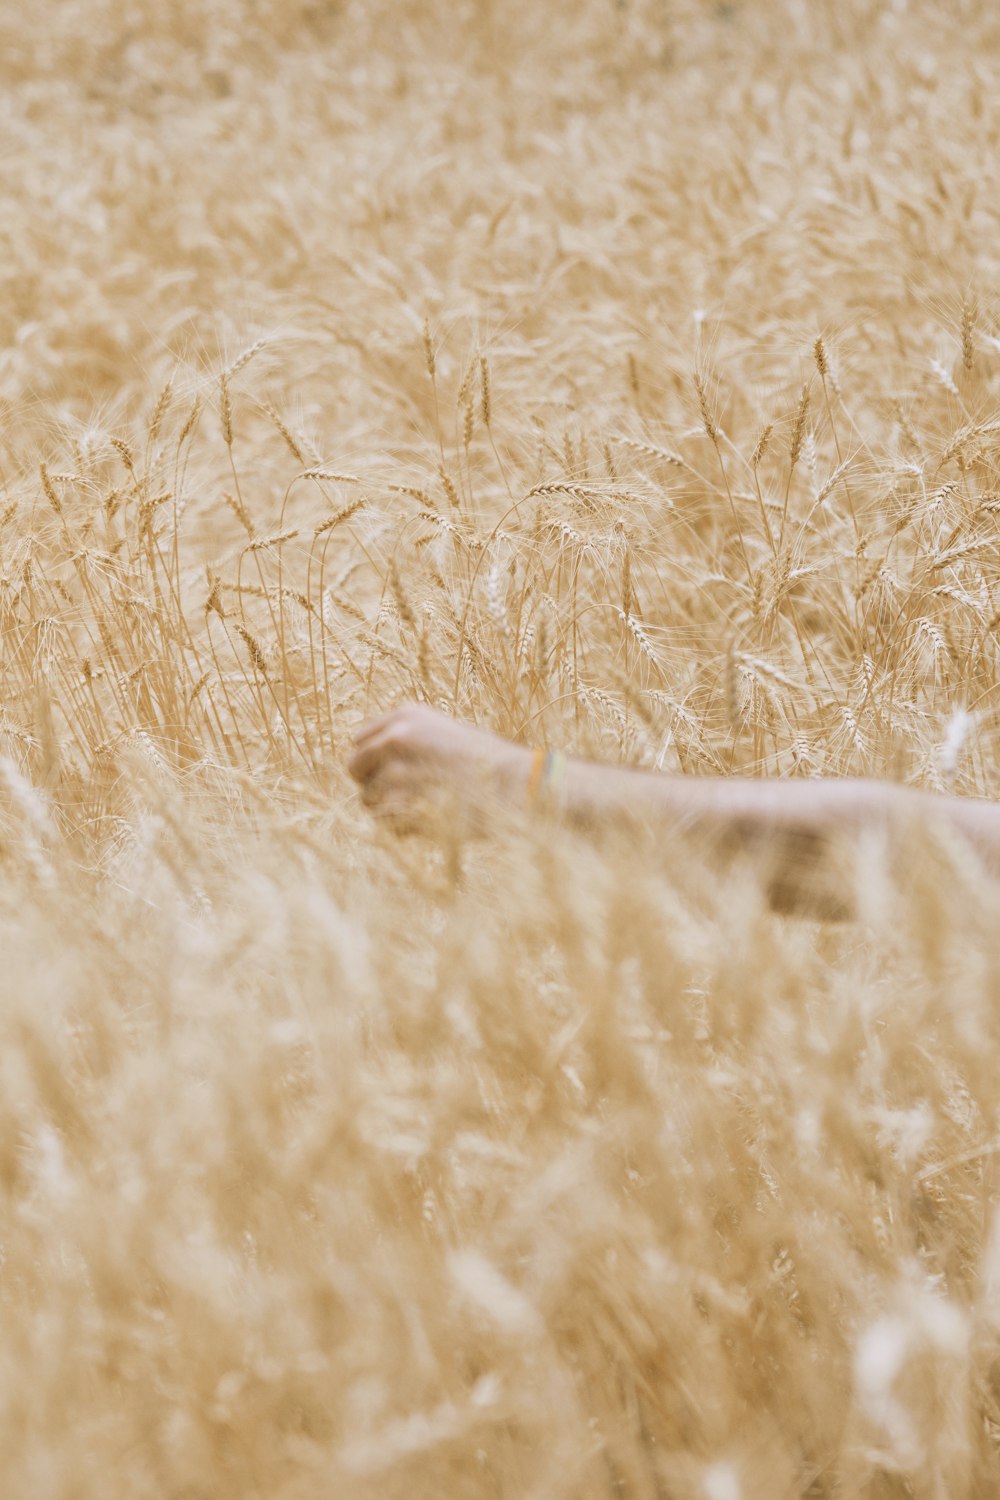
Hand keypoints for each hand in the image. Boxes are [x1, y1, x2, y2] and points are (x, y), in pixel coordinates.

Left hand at [348, 703, 530, 827]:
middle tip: (404, 797)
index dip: (374, 761)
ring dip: (390, 810)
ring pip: (368, 799)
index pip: (360, 740)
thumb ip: (410, 742)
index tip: (393, 774)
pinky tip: (428, 823)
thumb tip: (378, 763)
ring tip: (426, 810)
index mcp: (405, 716)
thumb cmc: (489, 764)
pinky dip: (401, 829)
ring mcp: (396, 771)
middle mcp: (395, 738)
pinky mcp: (402, 803)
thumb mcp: (447, 733)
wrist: (518, 786)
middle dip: (373, 784)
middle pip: (355, 768)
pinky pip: (383, 823)